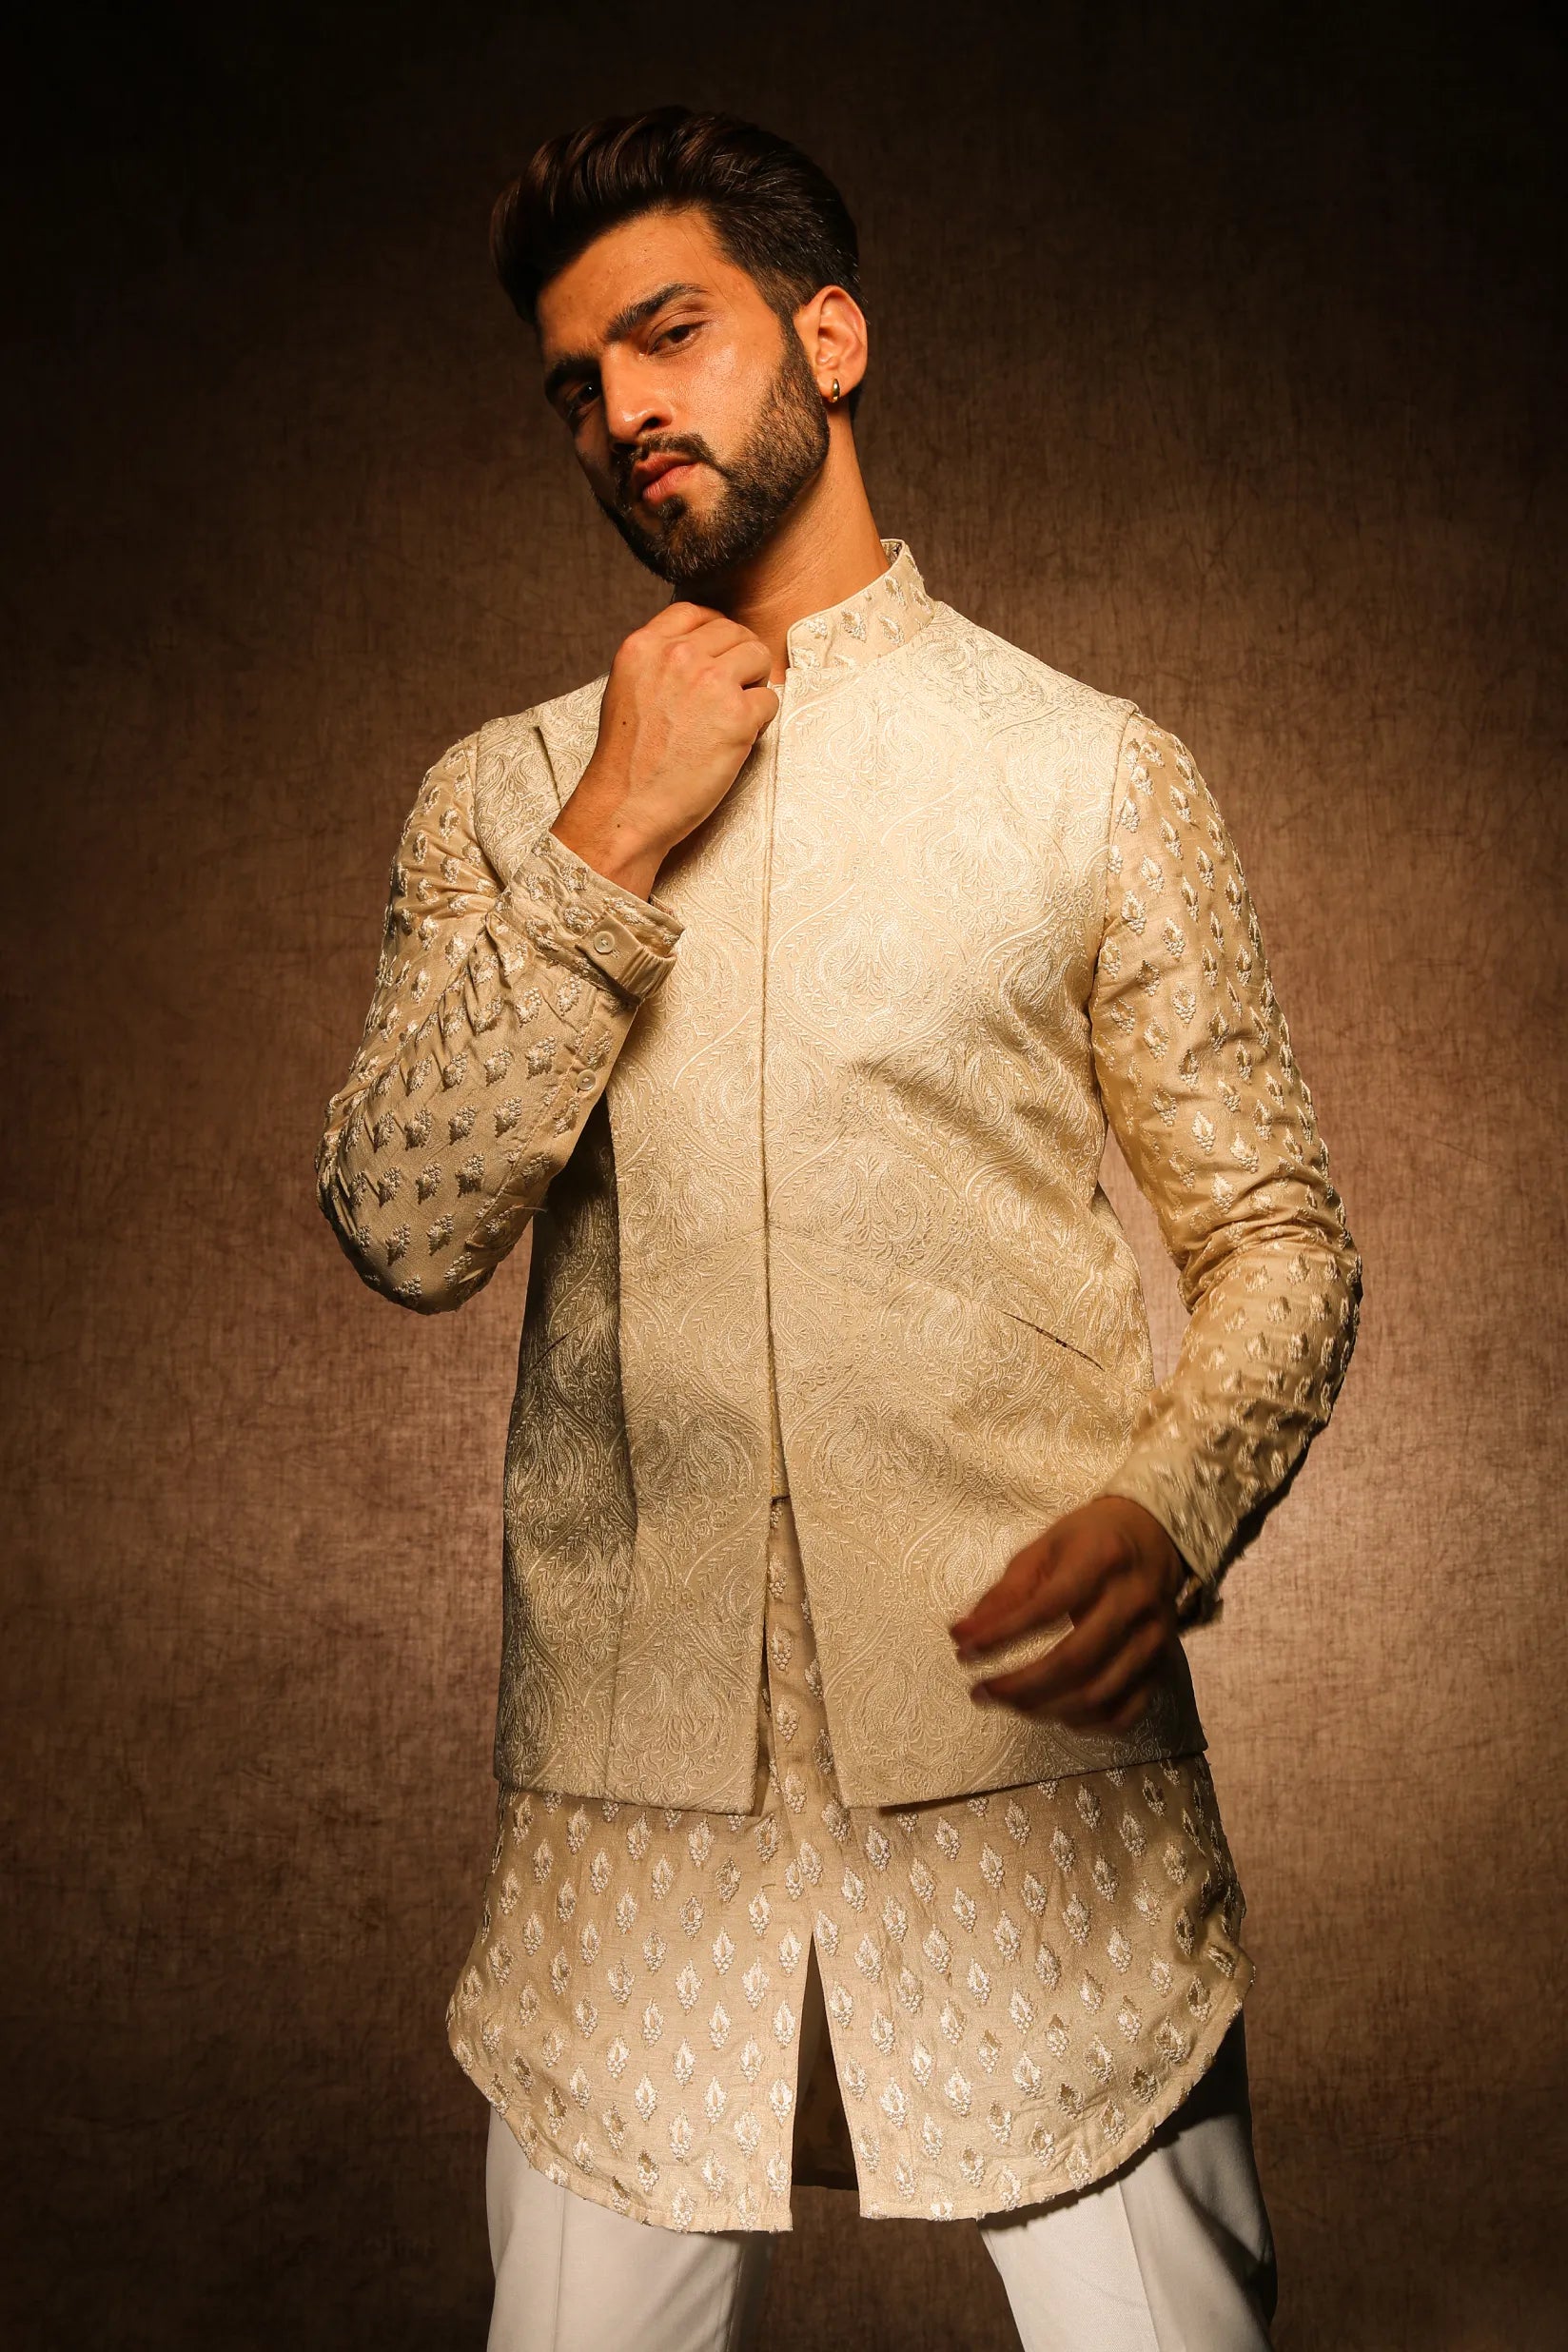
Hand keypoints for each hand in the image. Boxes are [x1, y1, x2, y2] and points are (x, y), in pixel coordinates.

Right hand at [550, 603, 778, 896]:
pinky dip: (760, 722)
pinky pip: (769, 701)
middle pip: (733, 632)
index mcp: (644, 645)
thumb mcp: (627, 690)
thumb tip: (700, 650)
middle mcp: (678, 655)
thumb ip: (659, 662)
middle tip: (730, 695)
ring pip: (758, 656)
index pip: (696, 613)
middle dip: (739, 661)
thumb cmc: (627, 760)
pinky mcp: (737, 715)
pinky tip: (734, 741)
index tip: (718, 656)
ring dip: (754, 685)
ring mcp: (710, 682)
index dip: (714, 634)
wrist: (627, 807)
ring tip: (733, 716)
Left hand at [947, 1496, 1186, 1733]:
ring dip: (1045, 1708)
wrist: (1154, 1538)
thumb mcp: (1044, 1550)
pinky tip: (1055, 1714)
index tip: (964, 1652)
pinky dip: (1086, 1723)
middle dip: (1020, 1685)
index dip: (1002, 1636)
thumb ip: (1004, 1593)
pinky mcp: (1162, 1665)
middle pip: (1075, 1659)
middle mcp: (1134, 1601)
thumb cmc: (1090, 1541)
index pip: (1047, 1608)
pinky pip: (1126, 1712)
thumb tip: (961, 1636)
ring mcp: (1153, 1638)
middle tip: (981, 1692)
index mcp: (1101, 1560)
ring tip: (1008, 1703)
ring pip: (1098, 1693)